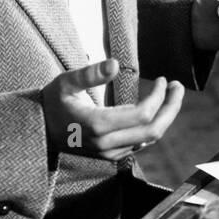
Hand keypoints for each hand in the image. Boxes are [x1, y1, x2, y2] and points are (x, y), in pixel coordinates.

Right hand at [41, 58, 184, 160]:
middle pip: (153, 130)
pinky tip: (157, 108)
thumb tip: (115, 63)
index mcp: (97, 125)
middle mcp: (107, 143)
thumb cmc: (53, 101)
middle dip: (172, 107)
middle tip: (178, 87)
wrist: (40, 131)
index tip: (163, 79)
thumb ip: (90, 73)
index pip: (142, 114)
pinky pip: (141, 143)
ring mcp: (110, 152)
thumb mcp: (66, 82)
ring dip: (166, 116)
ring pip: (150, 139)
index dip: (158, 97)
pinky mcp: (112, 155)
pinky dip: (154, 125)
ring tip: (172, 93)